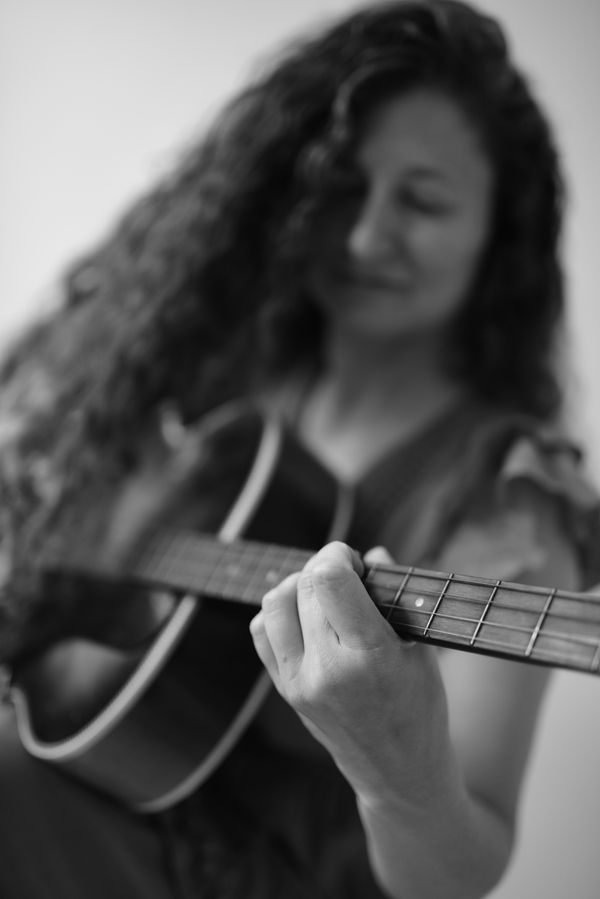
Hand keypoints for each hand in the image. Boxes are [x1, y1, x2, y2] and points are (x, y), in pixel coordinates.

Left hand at [249, 541, 451, 807]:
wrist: (398, 773)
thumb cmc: (420, 708)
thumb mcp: (422, 651)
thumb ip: (396, 598)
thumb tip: (372, 555)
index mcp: (371, 656)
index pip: (329, 582)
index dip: (338, 556)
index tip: (355, 561)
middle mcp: (328, 670)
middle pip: (304, 586)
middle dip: (324, 566)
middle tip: (347, 574)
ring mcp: (300, 682)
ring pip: (275, 603)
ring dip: (298, 586)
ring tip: (323, 593)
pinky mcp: (285, 691)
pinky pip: (262, 631)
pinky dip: (279, 612)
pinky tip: (305, 617)